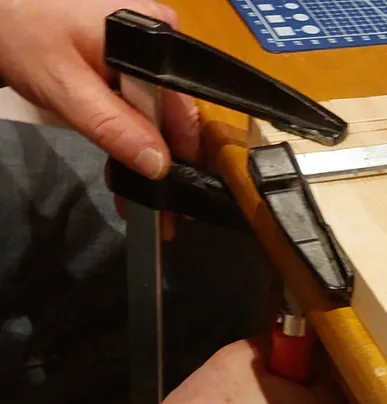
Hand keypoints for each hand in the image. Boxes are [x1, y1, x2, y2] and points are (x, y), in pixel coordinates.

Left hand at [0, 0, 200, 177]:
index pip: (182, 106)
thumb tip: (159, 165)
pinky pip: (140, 98)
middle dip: (161, 156)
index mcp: (158, 36)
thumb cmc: (23, 36)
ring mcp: (147, 46)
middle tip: (154, 204)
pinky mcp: (130, 56)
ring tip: (135, 190)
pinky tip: (122, 156)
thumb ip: (113, 126)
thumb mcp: (66, 87)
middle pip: (173, 109)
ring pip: (157, 108)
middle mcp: (162, 37)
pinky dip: (130, 128)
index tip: (177, 193)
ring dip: (145, 147)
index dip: (182, 152)